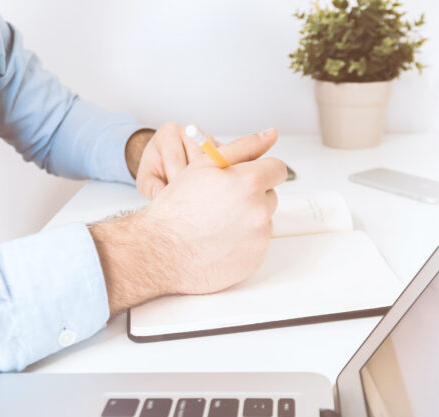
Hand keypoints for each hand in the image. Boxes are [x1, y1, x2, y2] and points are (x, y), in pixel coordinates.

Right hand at [90, 128, 284, 314]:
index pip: (277, 169)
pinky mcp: (254, 260)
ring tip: (217, 223)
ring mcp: (258, 239)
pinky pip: (256, 245)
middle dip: (252, 196)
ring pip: (263, 221)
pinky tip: (218, 241)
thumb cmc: (177, 207)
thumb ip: (243, 147)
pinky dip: (242, 242)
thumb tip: (271, 134)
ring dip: (248, 219)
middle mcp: (259, 211)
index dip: (261, 171)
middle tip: (221, 202)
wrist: (160, 251)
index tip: (248, 177)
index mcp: (249, 182)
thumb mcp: (204, 165)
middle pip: (270, 196)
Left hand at [133, 122, 217, 199]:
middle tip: (190, 200)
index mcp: (168, 132)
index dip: (176, 180)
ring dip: (209, 180)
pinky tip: (212, 190)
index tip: (175, 198)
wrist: (167, 160)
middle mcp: (190, 130)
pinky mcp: (221, 147)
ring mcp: (208, 138)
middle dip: (193, 181)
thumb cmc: (156, 169)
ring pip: (214, 161)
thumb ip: (149, 186)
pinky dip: (220, 177)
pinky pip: (225, 163)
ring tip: (201, 196)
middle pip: (197, 158)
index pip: (175, 157)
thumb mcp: (145, 178)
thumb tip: (160, 194)